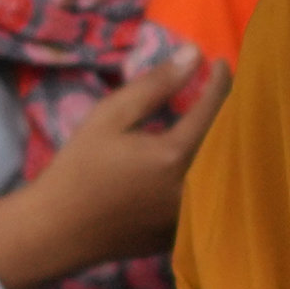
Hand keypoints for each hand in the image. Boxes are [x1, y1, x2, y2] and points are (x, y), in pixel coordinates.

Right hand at [0, 56, 220, 288]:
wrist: (57, 232)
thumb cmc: (77, 169)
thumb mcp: (110, 116)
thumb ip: (156, 85)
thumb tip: (194, 54)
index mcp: (174, 155)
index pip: (214, 109)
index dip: (221, 82)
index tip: (218, 64)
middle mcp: (191, 189)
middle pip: (230, 143)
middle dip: (232, 113)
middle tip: (223, 91)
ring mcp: (190, 216)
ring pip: (225, 173)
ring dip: (226, 145)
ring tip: (220, 121)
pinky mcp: (183, 234)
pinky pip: (211, 199)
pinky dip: (213, 175)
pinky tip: (203, 160)